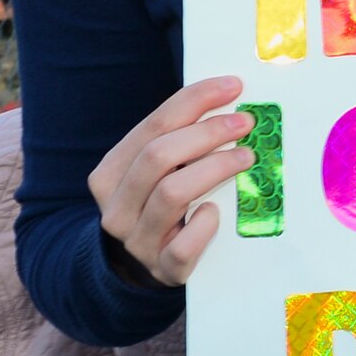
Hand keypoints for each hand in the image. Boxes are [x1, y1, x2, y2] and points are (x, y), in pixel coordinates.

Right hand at [88, 75, 253, 286]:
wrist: (144, 268)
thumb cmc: (159, 206)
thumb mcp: (156, 172)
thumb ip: (177, 140)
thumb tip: (226, 99)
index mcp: (110, 174)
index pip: (153, 125)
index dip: (195, 100)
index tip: (231, 86)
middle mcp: (116, 207)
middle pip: (158, 156)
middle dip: (207, 132)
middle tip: (244, 122)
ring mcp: (138, 241)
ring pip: (172, 193)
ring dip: (215, 168)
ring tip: (246, 156)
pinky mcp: (164, 269)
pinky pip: (184, 245)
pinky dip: (205, 224)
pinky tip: (217, 211)